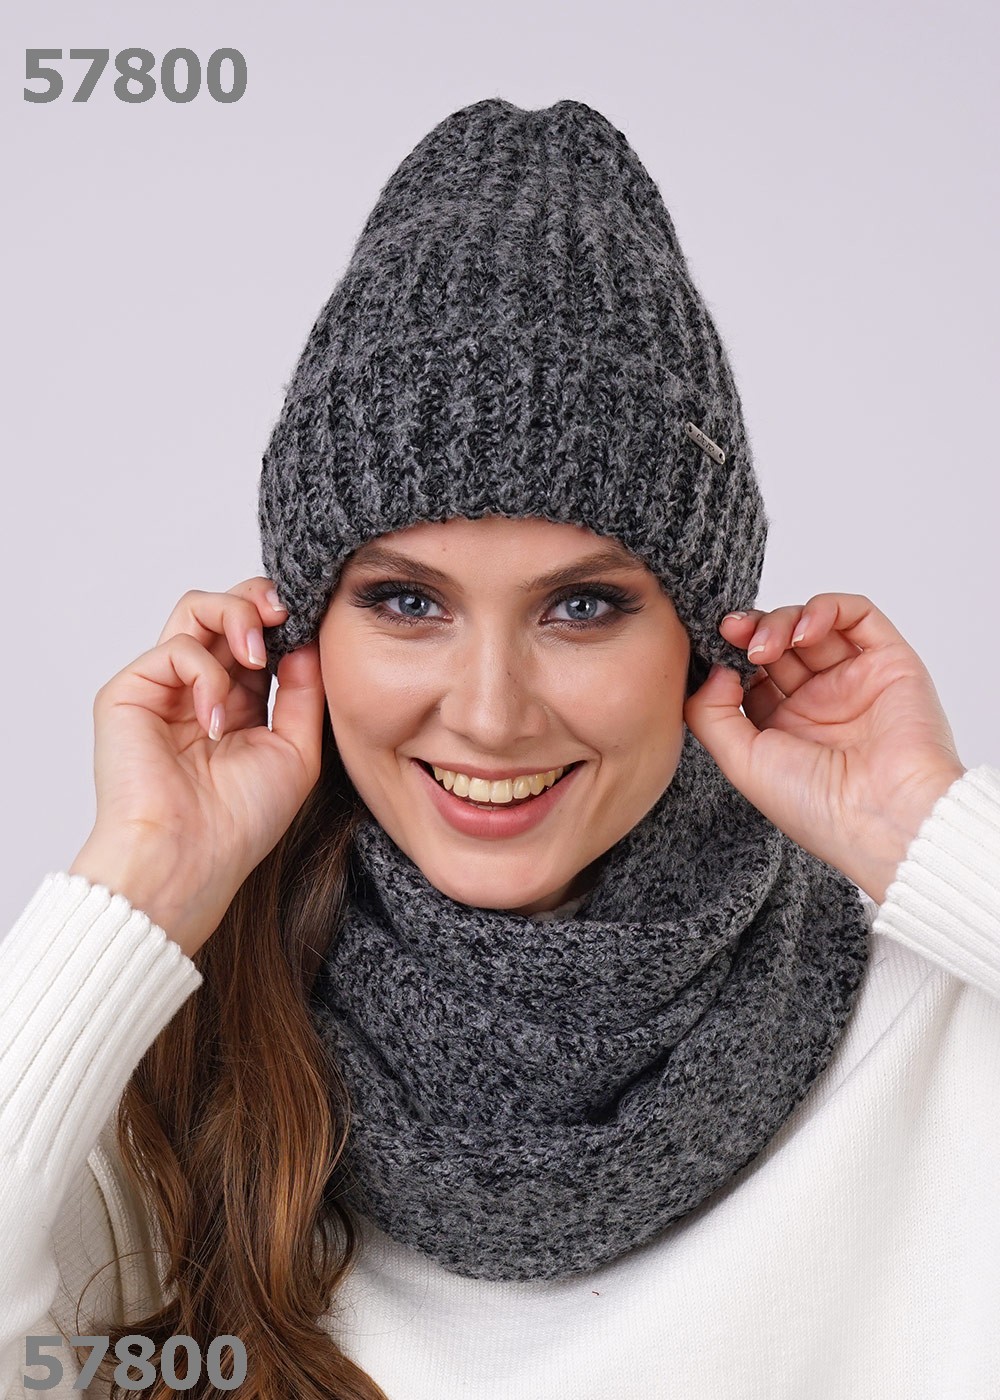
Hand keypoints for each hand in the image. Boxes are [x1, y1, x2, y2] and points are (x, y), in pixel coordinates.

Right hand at [69, 577, 325, 956]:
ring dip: (236, 616)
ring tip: (257, 655)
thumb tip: (310, 640)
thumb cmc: (240, 822)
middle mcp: (198, 688)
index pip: (257, 635)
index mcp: (236, 702)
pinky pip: (176, 650)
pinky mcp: (129, 692)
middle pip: (225, 609)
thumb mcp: (295, 749)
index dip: (283, 619)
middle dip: (259, 599)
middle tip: (284, 613)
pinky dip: (206, 675)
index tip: (311, 620)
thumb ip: (303, 692)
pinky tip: (216, 721)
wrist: (191, 860)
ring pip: (195, 609)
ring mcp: (163, 688)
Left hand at [682, 593, 966, 905]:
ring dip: (782, 620)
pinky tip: (804, 632)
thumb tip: (714, 666)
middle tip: (732, 632)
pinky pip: (859, 616)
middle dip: (751, 630)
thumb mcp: (740, 762)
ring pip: (813, 625)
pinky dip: (827, 609)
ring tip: (766, 645)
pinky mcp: (890, 663)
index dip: (729, 654)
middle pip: (779, 643)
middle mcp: (819, 703)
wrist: (883, 816)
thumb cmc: (816, 805)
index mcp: (784, 729)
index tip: (711, 646)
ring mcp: (854, 681)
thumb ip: (710, 712)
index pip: (750, 672)